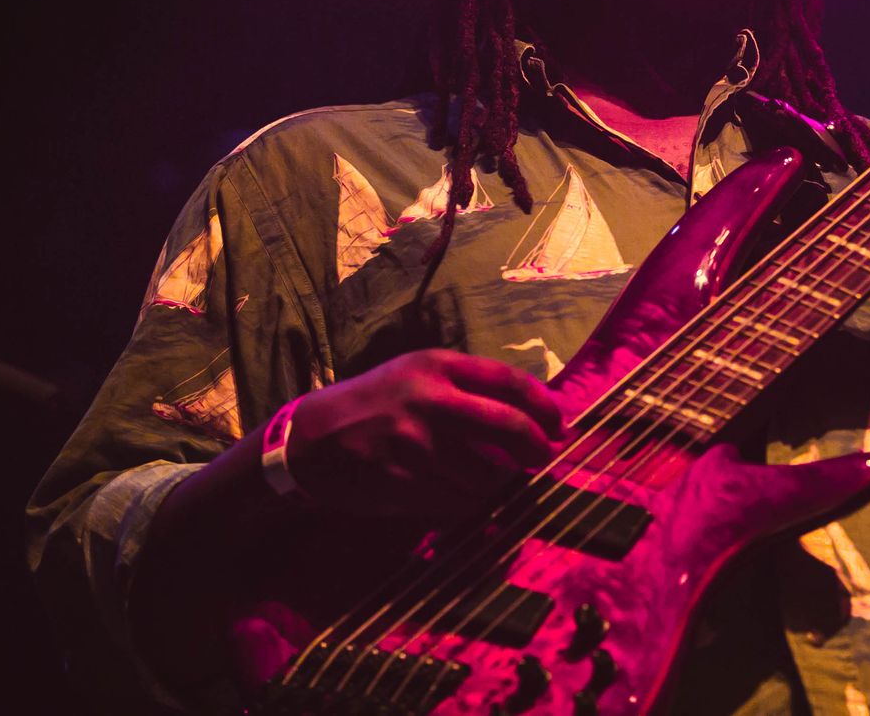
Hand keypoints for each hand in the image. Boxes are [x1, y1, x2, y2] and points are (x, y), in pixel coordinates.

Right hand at [284, 350, 565, 519]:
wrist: (309, 438)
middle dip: (537, 448)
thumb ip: (469, 387)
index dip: (545, 406)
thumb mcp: (418, 374)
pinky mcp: (402, 482)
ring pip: (486, 474)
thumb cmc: (376, 404)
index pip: (510, 382)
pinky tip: (456, 495)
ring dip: (496, 484)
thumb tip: (534, 414)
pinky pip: (457, 502)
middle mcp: (430, 400)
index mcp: (438, 366)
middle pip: (510, 426)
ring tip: (486, 480)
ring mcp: (416, 443)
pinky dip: (466, 504)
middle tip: (542, 460)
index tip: (560, 425)